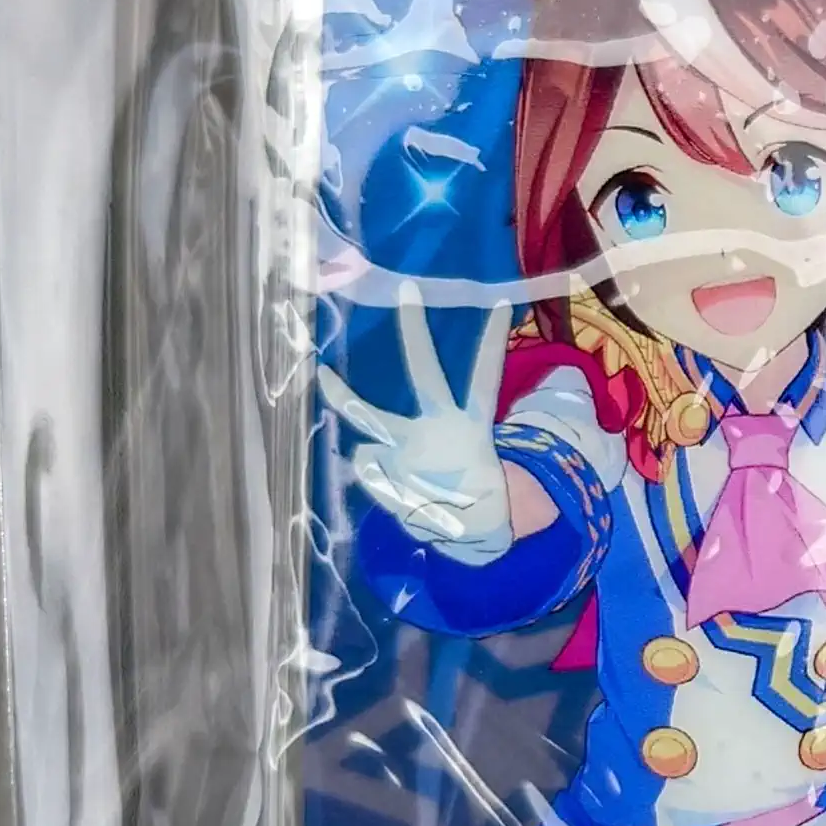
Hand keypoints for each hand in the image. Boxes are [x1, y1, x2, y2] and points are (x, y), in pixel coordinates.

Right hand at [320, 284, 516, 564]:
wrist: (460, 537)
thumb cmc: (473, 514)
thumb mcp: (469, 506)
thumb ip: (434, 478)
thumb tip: (365, 454)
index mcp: (470, 428)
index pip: (483, 379)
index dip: (490, 344)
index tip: (499, 303)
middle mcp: (438, 425)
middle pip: (426, 374)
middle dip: (416, 332)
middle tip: (409, 287)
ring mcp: (411, 443)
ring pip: (374, 416)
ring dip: (345, 398)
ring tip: (325, 376)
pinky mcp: (390, 466)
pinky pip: (368, 464)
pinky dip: (375, 481)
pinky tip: (397, 497)